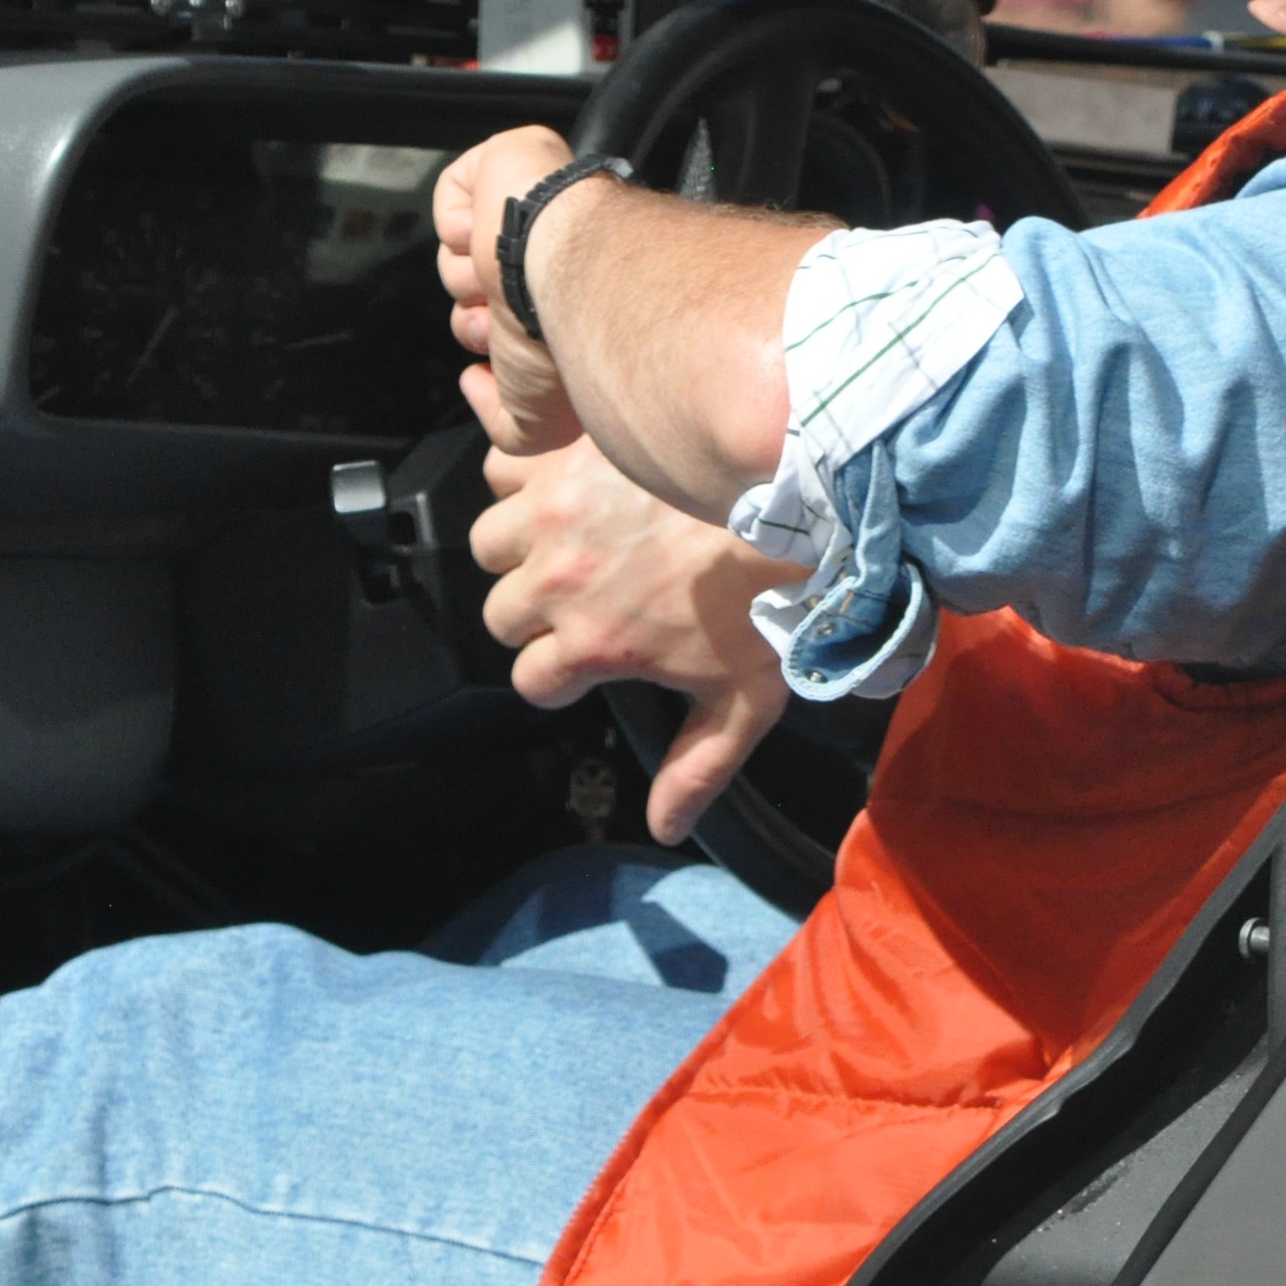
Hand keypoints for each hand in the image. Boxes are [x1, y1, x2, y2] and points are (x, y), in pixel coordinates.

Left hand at [434, 124, 580, 452]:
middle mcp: (553, 254)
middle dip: (477, 314)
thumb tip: (478, 387)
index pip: (510, 319)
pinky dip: (456, 225)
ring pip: (458, 251)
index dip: (494, 338)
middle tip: (501, 318)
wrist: (564, 276)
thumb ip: (509, 427)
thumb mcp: (539, 423)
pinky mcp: (506, 163)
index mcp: (570, 301)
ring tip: (498, 277)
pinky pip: (451, 199)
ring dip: (465, 278)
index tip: (506, 348)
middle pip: (478, 290)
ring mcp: (529, 207)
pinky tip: (488, 235)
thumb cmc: (568, 340)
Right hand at [470, 437, 795, 844]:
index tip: (595, 654)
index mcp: (594, 643)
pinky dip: (522, 477)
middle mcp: (559, 580)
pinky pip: (502, 470)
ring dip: (521, 546)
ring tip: (572, 540)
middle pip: (501, 613)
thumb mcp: (745, 701)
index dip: (563, 673)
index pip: (531, 679)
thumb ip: (697, 769)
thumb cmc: (774, 598)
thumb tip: (664, 829)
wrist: (794, 498)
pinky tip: (564, 483)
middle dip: (536, 612)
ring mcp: (554, 513)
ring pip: (491, 543)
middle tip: (587, 596)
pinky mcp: (562, 455)